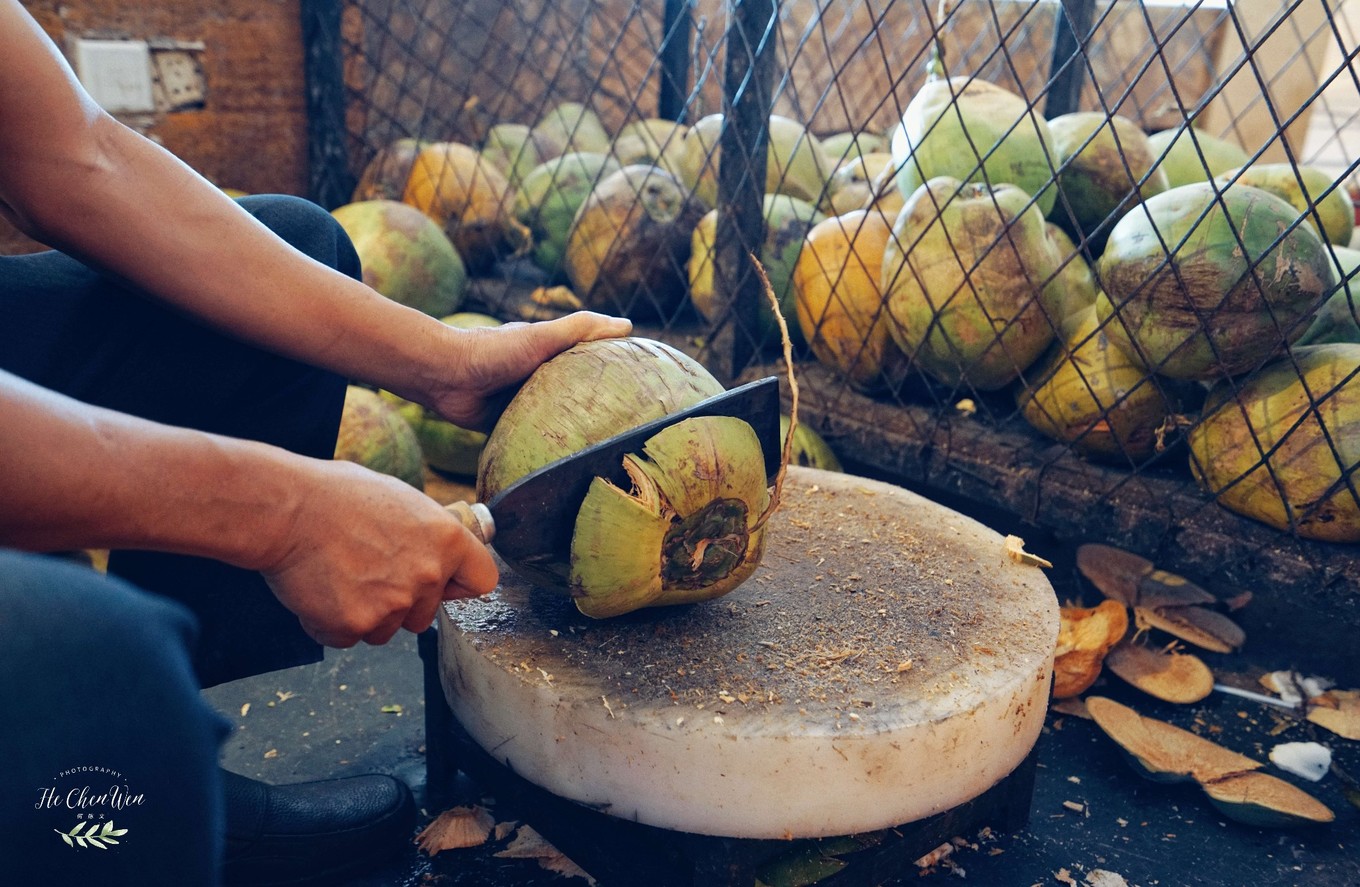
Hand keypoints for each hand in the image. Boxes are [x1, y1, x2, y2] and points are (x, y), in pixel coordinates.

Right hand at [257, 460, 496, 646]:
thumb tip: (439, 549)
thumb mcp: (401, 499)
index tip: (443, 584)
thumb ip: (428, 532)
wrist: (287, 510)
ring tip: (340, 574)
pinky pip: (349, 637)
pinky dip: (332, 623)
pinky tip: (321, 590)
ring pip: (387, 629)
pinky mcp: (356, 625)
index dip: (460, 585)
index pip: (482, 580)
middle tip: (366, 570)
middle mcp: (428, 575)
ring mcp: (393, 604)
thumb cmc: (337, 496)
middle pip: (425, 614)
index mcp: (447, 540)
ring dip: (365, 613)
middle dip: (400, 602)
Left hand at [420, 310, 630, 431]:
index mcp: (551, 355)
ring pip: (557, 419)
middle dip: (599, 408)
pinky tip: (569, 464)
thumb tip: (627, 325)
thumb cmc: (494, 350)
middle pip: (577, 394)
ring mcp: (525, 403)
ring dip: (574, 432)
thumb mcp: (541, 336)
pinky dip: (546, 448)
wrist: (444, 376)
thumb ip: (580, 330)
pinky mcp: (509, 425)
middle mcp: (540, 379)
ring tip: (606, 452)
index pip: (591, 362)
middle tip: (631, 429)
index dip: (615, 372)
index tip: (644, 387)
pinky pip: (533, 439)